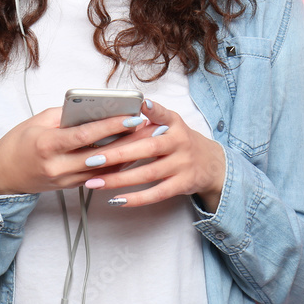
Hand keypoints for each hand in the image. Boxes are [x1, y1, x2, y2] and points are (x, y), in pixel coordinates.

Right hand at [0, 107, 145, 195]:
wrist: (2, 175)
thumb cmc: (18, 142)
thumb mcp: (38, 121)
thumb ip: (66, 115)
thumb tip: (95, 108)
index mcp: (48, 145)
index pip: (85, 135)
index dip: (111, 126)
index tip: (131, 117)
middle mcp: (58, 166)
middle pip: (101, 154)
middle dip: (128, 141)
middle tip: (149, 129)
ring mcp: (64, 180)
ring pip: (103, 169)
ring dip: (127, 154)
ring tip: (146, 140)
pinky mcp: (69, 187)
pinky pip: (98, 176)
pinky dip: (115, 165)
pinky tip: (131, 155)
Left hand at [81, 100, 226, 211]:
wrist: (212, 165)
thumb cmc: (182, 142)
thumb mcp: (173, 124)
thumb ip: (153, 119)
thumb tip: (127, 112)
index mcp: (175, 125)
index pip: (163, 115)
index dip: (154, 110)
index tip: (141, 104)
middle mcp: (179, 143)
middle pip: (147, 149)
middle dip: (118, 154)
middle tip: (91, 159)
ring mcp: (182, 165)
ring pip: (148, 174)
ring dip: (119, 180)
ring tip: (95, 182)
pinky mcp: (182, 185)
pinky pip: (156, 194)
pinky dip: (136, 199)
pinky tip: (116, 200)